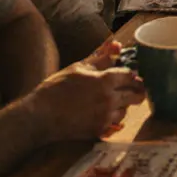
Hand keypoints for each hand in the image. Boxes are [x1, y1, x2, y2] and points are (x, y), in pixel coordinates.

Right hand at [26, 41, 145, 142]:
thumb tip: (117, 45)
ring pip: (126, 110)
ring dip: (123, 105)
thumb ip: (101, 57)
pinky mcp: (99, 131)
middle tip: (130, 88)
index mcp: (106, 81)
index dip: (132, 74)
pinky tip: (104, 114)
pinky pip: (116, 125)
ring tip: (113, 101)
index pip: (131, 76)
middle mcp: (110, 100)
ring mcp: (105, 117)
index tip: (130, 75)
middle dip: (135, 90)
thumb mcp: (78, 67)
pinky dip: (113, 119)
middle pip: (136, 95)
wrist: (40, 116)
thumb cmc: (56, 88)